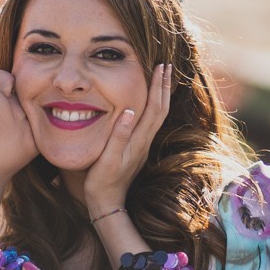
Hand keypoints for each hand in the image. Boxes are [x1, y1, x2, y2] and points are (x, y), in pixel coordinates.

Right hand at [82, 63, 170, 214]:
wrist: (107, 204)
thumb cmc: (102, 182)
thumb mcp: (106, 159)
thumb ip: (118, 136)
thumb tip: (129, 111)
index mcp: (138, 140)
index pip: (153, 108)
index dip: (158, 86)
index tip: (161, 66)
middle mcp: (145, 141)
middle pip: (161, 109)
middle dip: (164, 86)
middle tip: (167, 65)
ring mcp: (143, 146)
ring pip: (158, 116)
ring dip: (161, 95)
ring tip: (162, 79)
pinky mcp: (138, 150)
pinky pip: (151, 122)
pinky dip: (153, 106)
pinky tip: (148, 103)